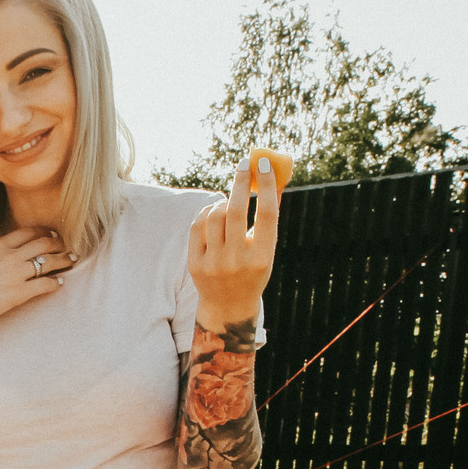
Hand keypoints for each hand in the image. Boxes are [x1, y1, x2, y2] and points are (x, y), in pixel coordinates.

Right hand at [0, 226, 75, 337]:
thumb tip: (8, 255)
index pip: (29, 232)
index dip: (45, 232)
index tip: (53, 234)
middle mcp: (8, 256)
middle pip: (44, 243)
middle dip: (60, 244)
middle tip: (68, 248)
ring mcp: (14, 274)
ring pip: (48, 261)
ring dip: (63, 261)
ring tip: (70, 262)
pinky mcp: (19, 293)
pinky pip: (45, 284)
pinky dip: (56, 282)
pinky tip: (59, 283)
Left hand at [190, 151, 282, 333]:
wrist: (229, 305)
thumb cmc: (252, 268)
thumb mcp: (265, 248)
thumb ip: (267, 217)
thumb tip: (272, 177)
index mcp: (262, 257)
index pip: (267, 213)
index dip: (266, 185)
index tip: (262, 163)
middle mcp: (238, 261)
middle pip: (237, 210)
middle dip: (241, 182)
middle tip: (243, 164)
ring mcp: (214, 264)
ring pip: (215, 215)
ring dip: (223, 201)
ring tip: (228, 202)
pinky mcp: (195, 265)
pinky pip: (197, 225)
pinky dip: (206, 212)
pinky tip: (212, 212)